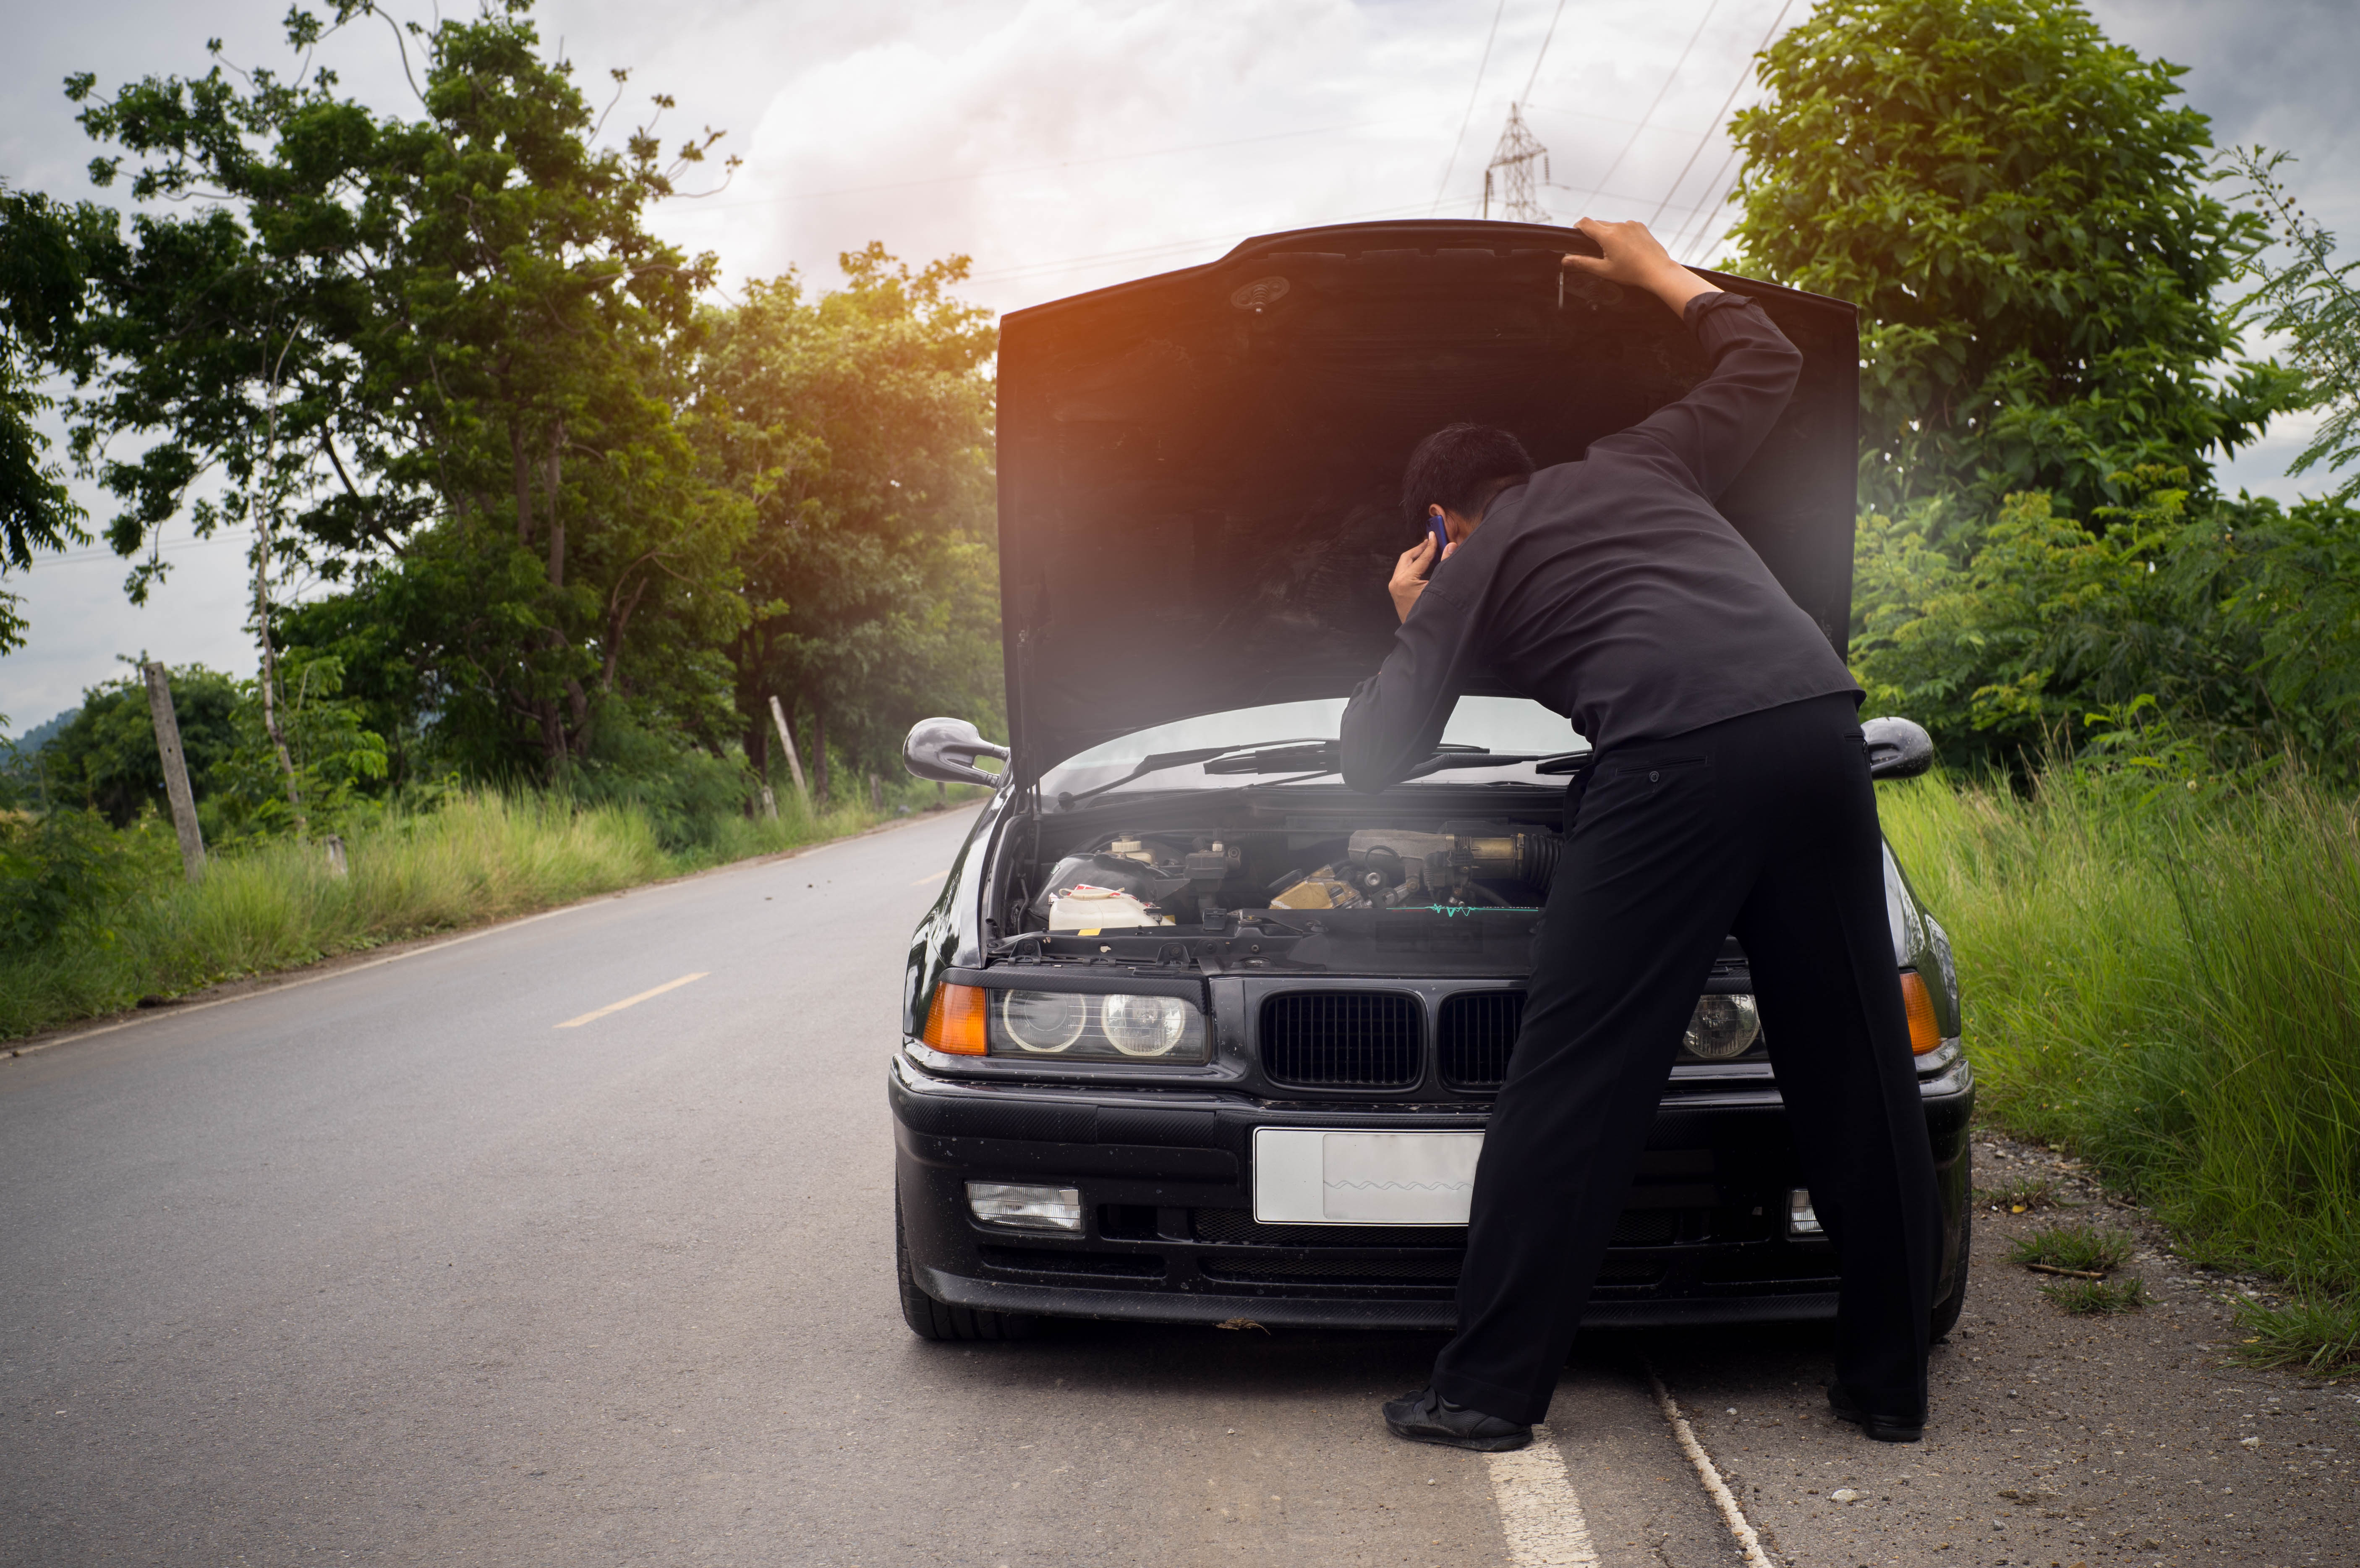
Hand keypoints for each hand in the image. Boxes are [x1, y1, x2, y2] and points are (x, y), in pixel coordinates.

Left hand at [1388, 533, 1453, 622]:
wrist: (1421, 633)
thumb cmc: (1430, 612)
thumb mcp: (1438, 586)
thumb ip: (1444, 564)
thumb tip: (1451, 546)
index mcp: (1405, 581)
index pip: (1421, 558)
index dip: (1430, 545)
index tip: (1435, 535)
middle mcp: (1396, 582)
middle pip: (1407, 557)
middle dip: (1420, 548)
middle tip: (1431, 541)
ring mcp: (1394, 587)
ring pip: (1404, 564)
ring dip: (1415, 556)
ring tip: (1428, 551)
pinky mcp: (1396, 591)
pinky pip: (1403, 572)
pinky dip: (1412, 565)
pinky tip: (1423, 564)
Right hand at [1563, 217, 1721, 317]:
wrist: (1657, 271)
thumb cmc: (1633, 272)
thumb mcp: (1604, 270)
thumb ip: (1583, 263)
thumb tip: (1566, 260)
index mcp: (1608, 236)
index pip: (1585, 223)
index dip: (1577, 228)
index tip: (1577, 234)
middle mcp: (1619, 226)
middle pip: (1598, 224)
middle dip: (1594, 234)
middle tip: (1598, 251)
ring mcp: (1631, 224)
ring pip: (1612, 225)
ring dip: (1609, 235)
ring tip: (1616, 253)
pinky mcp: (1640, 226)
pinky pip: (1625, 227)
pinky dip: (1622, 235)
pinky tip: (1627, 249)